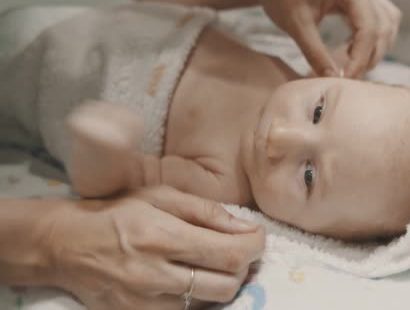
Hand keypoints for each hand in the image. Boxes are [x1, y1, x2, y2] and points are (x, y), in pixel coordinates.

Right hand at [43, 186, 264, 308]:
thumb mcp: (162, 196)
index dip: (254, 247)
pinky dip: (198, 296)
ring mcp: (145, 303)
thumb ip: (207, 212)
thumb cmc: (118, 212)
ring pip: (210, 302)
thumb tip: (246, 230)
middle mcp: (154, 275)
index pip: (229, 255)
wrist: (67, 245)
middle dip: (243, 267)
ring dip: (222, 282)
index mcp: (162, 237)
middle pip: (226, 286)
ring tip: (212, 263)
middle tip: (237, 250)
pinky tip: (190, 278)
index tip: (257, 238)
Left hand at [245, 0, 400, 77]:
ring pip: (387, 23)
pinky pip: (379, 16)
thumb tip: (332, 80)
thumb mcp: (297, 24)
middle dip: (369, 56)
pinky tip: (350, 49)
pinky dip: (371, 36)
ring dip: (374, 47)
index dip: (360, 59)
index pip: (369, 30)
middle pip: (383, 28)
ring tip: (350, 65)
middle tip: (347, 77)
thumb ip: (316, 54)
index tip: (346, 79)